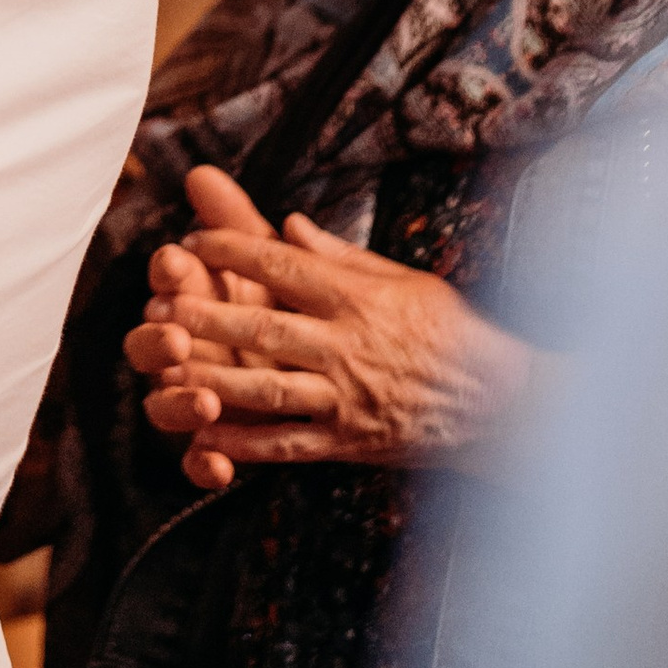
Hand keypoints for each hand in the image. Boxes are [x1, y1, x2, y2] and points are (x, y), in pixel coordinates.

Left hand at [125, 161, 538, 482]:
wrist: (505, 406)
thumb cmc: (454, 333)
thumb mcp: (403, 280)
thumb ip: (341, 256)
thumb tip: (290, 224)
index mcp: (358, 299)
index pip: (284, 265)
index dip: (234, 250)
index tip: (195, 239)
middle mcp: (347, 346)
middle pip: (264, 326)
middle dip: (208, 315)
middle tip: (161, 304)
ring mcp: (346, 397)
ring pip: (267, 387)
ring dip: (213, 378)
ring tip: (168, 367)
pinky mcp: (349, 441)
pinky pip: (288, 443)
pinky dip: (244, 443)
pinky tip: (205, 437)